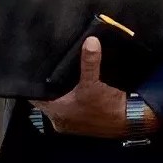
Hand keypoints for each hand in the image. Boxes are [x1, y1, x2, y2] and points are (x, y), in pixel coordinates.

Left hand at [38, 37, 153, 138]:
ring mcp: (72, 119)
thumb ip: (89, 63)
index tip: (34, 67)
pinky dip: (71, 94)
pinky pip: (71, 102)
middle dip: (48, 84)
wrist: (129, 121)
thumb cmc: (106, 108)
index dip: (34, 83)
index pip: (35, 96)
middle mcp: (60, 118)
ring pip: (59, 100)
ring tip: (60, 70)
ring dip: (61, 89)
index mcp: (56, 112)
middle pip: (47, 98)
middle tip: (48, 64)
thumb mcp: (94, 84)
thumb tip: (90, 40)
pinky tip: (75, 82)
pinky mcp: (83, 117)